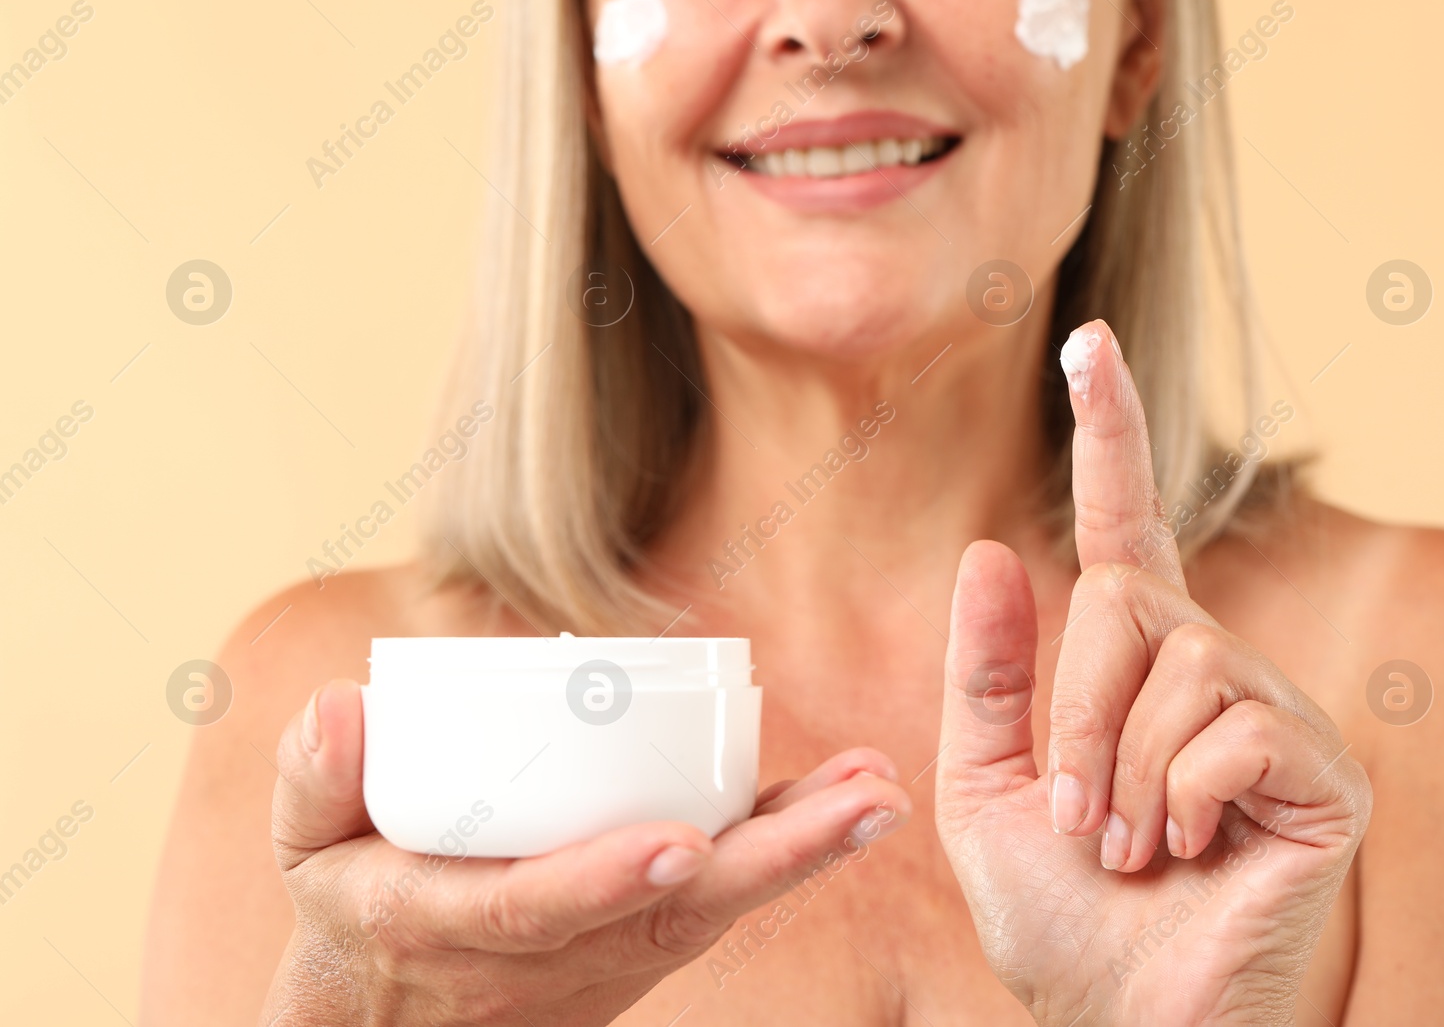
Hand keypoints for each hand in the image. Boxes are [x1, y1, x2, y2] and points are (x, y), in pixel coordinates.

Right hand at [261, 679, 909, 1025]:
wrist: (391, 1019)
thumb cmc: (351, 907)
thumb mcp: (306, 847)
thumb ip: (316, 773)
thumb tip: (352, 705)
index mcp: (456, 925)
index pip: (541, 907)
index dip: (608, 875)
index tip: (682, 840)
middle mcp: (553, 953)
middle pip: (674, 911)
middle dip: (775, 863)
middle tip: (865, 803)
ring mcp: (608, 954)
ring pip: (717, 908)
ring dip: (805, 853)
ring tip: (880, 789)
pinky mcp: (641, 942)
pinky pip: (722, 898)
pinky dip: (787, 853)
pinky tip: (846, 800)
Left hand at [935, 320, 1370, 1025]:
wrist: (1119, 1021)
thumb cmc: (1058, 914)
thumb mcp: (985, 789)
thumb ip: (987, 678)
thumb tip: (990, 548)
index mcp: (1131, 665)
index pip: (1129, 524)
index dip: (1110, 431)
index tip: (1090, 341)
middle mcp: (1211, 667)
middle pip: (1126, 596)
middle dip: (1073, 712)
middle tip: (1075, 815)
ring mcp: (1274, 715)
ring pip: (1179, 661)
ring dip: (1118, 768)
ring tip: (1123, 846)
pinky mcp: (1322, 773)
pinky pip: (1230, 730)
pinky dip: (1176, 800)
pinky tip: (1185, 854)